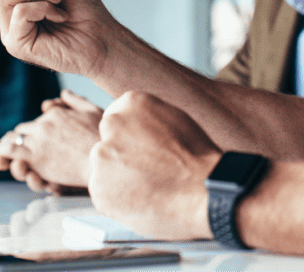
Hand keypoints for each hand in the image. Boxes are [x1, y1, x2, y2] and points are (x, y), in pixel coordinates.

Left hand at [0, 89, 103, 193]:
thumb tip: (63, 92)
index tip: (33, 134)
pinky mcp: (35, 157)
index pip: (39, 119)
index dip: (34, 128)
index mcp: (57, 114)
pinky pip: (10, 152)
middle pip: (24, 129)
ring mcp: (38, 141)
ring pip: (13, 139)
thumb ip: (76, 101)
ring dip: (4, 144)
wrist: (104, 161)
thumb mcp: (93, 112)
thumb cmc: (103, 139)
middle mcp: (45, 124)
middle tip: (10, 143)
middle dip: (18, 137)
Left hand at [88, 91, 220, 240]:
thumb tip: (136, 127)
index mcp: (131, 103)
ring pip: (104, 169)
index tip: (145, 152)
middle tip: (147, 172)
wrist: (205, 192)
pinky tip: (142, 201)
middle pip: (107, 143)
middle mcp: (112, 125)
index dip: (132, 140)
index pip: (117, 120)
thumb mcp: (176, 120)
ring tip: (149, 188)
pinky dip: (117, 201)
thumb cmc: (198, 160)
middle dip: (121, 158)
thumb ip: (148, 119)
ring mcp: (102, 157)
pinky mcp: (98, 188)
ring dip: (118, 179)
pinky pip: (103, 194)